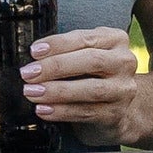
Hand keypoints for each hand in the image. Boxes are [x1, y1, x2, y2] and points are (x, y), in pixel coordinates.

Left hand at [19, 23, 148, 132]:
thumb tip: (35, 58)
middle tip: (29, 73)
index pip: (85, 39)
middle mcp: (124, 62)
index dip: (58, 44)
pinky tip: (44, 109)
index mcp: (115, 40)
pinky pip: (86, 112)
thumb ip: (66, 51)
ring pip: (90, 89)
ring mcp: (123, 89)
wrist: (116, 107)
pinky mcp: (116, 113)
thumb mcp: (86, 54)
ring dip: (57, 91)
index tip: (34, 51)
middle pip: (91, 61)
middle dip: (56, 67)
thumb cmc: (94, 75)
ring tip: (33, 92)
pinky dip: (62, 111)